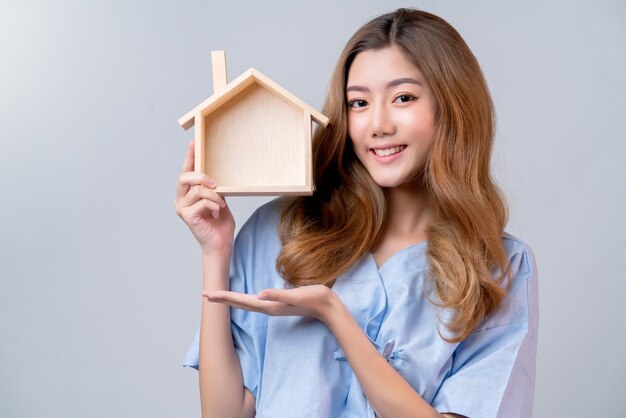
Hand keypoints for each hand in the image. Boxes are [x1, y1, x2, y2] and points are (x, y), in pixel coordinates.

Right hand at [175, 140, 234, 253]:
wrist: (221, 244)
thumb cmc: (220, 223)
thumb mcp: (219, 199)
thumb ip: (214, 187)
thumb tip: (217, 174)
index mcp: (187, 193)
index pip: (186, 171)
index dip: (189, 156)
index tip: (194, 141)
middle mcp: (181, 199)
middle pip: (185, 177)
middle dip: (201, 176)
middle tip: (215, 183)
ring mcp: (182, 208)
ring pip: (197, 190)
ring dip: (214, 196)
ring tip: (221, 205)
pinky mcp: (187, 216)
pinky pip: (202, 202)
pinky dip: (214, 205)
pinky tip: (217, 213)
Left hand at [203, 285, 340, 323]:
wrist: (328, 308)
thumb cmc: (314, 299)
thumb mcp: (296, 295)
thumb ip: (278, 295)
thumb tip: (259, 294)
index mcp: (268, 305)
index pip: (240, 301)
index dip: (223, 297)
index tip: (207, 294)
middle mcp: (267, 307)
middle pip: (239, 303)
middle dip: (221, 299)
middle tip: (204, 294)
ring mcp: (272, 306)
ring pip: (246, 303)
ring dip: (231, 300)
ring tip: (218, 296)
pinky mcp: (278, 303)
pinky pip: (255, 301)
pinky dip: (244, 299)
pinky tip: (242, 298)